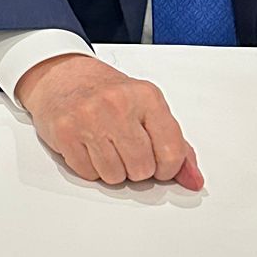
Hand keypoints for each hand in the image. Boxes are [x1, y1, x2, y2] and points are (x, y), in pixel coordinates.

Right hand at [16, 54, 202, 189]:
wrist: (62, 76)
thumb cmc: (108, 94)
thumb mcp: (148, 108)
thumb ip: (176, 145)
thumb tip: (194, 180)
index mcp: (147, 96)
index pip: (171, 154)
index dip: (167, 168)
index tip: (158, 161)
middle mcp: (118, 104)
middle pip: (142, 169)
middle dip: (137, 168)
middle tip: (127, 148)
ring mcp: (89, 118)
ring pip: (115, 176)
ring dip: (113, 169)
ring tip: (107, 145)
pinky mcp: (65, 132)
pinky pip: (89, 174)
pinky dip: (91, 168)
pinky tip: (89, 146)